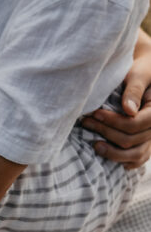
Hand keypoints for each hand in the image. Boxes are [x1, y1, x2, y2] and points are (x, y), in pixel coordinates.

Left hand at [81, 32, 150, 168]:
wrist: (145, 73)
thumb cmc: (140, 70)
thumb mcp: (138, 74)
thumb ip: (134, 90)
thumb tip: (128, 110)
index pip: (134, 124)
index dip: (113, 122)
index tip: (95, 114)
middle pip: (131, 140)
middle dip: (106, 133)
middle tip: (87, 123)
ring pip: (135, 155)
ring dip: (113, 153)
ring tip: (95, 145)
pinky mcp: (146, 143)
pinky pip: (139, 160)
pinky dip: (125, 162)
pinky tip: (109, 156)